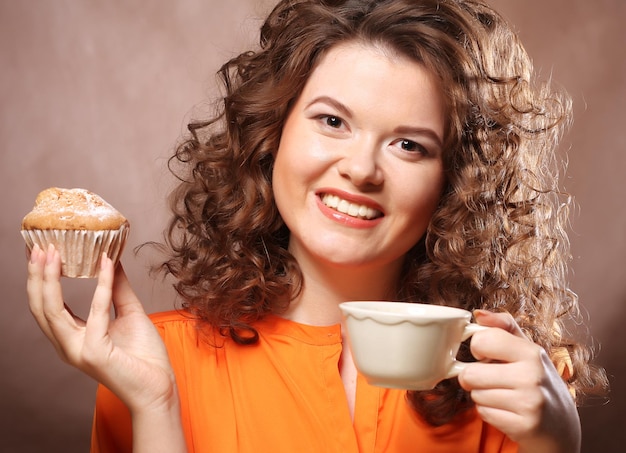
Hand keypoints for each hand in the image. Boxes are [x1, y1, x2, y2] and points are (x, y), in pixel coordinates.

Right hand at [26, 244, 175, 413]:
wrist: (158, 387)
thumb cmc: (144, 357)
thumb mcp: (129, 313)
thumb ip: (117, 288)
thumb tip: (111, 259)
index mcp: (72, 337)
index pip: (46, 305)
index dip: (40, 279)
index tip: (42, 252)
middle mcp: (68, 345)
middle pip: (40, 306)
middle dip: (36, 275)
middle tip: (41, 246)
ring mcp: (78, 350)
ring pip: (52, 310)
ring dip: (50, 278)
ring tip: (54, 252)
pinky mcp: (94, 352)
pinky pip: (96, 310)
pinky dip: (101, 284)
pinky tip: (107, 264)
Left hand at [458, 310, 580, 452]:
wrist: (561, 426)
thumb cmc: (536, 380)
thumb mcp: (526, 348)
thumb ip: (503, 325)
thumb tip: (478, 314)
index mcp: (532, 352)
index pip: (483, 340)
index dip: (477, 348)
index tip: (485, 355)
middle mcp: (532, 375)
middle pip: (470, 373)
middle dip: (473, 378)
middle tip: (490, 379)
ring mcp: (530, 402)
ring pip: (475, 395)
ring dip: (483, 396)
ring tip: (504, 395)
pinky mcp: (524, 426)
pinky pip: (484, 413)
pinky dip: (490, 413)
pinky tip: (507, 411)